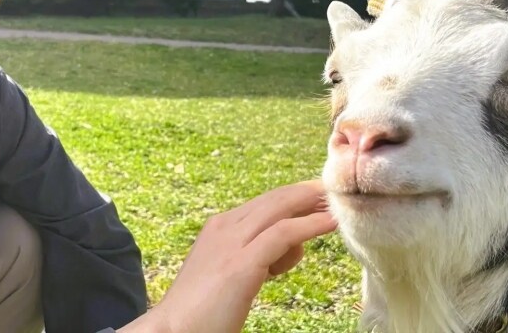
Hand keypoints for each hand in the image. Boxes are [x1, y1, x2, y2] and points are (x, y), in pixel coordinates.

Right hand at [120, 180, 335, 332]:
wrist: (172, 330)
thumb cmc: (201, 310)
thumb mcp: (228, 272)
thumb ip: (253, 257)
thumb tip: (283, 252)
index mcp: (219, 227)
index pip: (263, 203)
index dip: (292, 197)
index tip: (316, 196)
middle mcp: (225, 226)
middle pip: (274, 199)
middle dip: (305, 192)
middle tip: (331, 189)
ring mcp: (232, 242)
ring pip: (280, 207)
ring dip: (311, 202)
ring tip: (335, 203)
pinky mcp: (243, 263)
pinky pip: (284, 234)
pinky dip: (310, 225)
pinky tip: (330, 223)